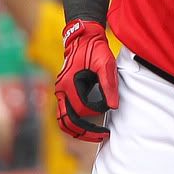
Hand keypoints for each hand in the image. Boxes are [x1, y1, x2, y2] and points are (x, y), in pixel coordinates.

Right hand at [55, 19, 118, 141]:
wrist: (83, 37)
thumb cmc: (94, 48)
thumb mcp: (106, 63)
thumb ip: (108, 84)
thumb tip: (113, 106)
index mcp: (69, 84)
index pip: (81, 110)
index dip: (96, 115)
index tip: (108, 112)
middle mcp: (61, 90)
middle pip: (68, 121)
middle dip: (85, 132)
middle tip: (103, 136)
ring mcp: (60, 92)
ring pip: (63, 120)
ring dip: (77, 131)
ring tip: (95, 136)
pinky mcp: (64, 92)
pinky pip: (64, 114)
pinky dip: (73, 123)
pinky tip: (87, 125)